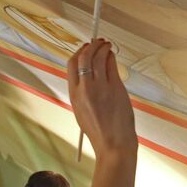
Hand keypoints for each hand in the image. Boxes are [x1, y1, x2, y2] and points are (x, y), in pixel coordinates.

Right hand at [67, 40, 135, 157]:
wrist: (113, 144)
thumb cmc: (100, 131)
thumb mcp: (82, 110)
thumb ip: (82, 92)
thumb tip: (88, 71)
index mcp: (74, 95)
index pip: (71, 65)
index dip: (78, 53)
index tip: (84, 48)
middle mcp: (85, 88)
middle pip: (84, 57)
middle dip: (90, 46)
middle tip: (97, 42)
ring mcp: (101, 87)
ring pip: (98, 57)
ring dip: (102, 47)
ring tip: (106, 45)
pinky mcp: (116, 88)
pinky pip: (111, 66)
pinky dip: (111, 57)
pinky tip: (112, 55)